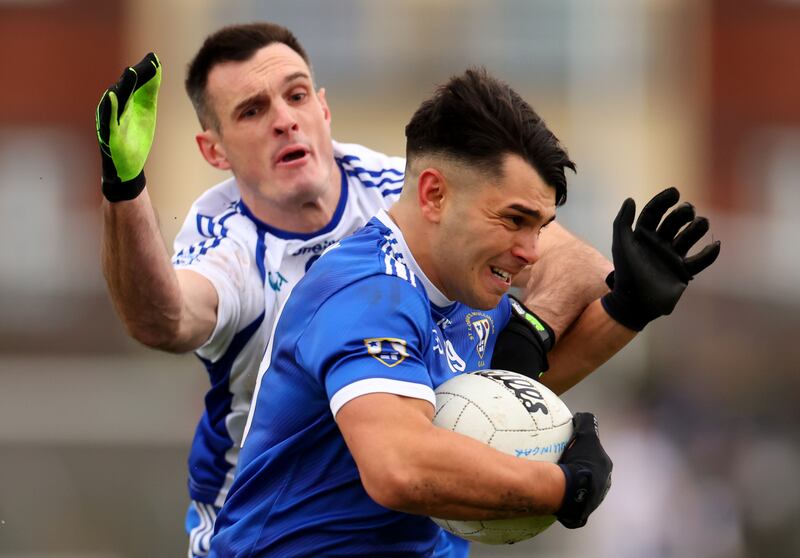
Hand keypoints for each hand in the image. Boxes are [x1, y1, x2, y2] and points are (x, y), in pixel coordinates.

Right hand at [95, 52, 160, 201]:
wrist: (129, 166)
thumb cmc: (135, 136)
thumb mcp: (147, 111)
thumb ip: (150, 90)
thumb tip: (157, 66)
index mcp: (125, 102)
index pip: (134, 82)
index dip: (144, 71)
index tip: (155, 58)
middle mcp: (114, 108)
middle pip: (124, 88)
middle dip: (135, 75)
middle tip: (148, 61)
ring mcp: (110, 121)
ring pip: (115, 100)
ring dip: (122, 87)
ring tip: (131, 73)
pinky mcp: (109, 136)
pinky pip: (108, 120)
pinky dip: (109, 107)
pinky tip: (113, 96)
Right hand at [556, 412, 612, 528]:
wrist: (571, 490)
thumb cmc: (580, 462)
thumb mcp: (586, 435)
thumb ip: (587, 421)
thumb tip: (582, 416)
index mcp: (605, 468)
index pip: (595, 455)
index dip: (584, 450)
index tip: (571, 448)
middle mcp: (602, 485)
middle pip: (589, 472)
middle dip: (579, 467)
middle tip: (562, 462)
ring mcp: (592, 500)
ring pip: (580, 487)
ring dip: (571, 483)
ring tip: (555, 477)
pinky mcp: (579, 511)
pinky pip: (570, 500)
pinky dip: (563, 495)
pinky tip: (552, 491)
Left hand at [601, 187, 720, 330]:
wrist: (634, 303)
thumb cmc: (626, 273)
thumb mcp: (621, 245)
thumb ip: (622, 222)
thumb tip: (630, 199)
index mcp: (643, 235)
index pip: (654, 212)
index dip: (663, 201)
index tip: (675, 192)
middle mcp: (659, 243)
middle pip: (674, 221)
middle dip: (683, 213)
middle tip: (689, 210)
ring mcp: (672, 256)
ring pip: (689, 237)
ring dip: (697, 228)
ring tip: (701, 223)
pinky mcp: (682, 272)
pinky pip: (700, 261)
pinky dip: (710, 254)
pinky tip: (715, 245)